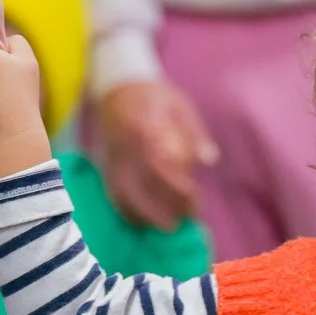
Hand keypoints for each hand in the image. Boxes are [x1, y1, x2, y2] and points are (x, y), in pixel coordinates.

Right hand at [97, 80, 217, 230]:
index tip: (193, 200)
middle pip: (142, 182)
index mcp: (145, 126)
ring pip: (124, 191)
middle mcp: (126, 144)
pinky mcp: (105, 164)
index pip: (160, 163)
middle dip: (164, 206)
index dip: (177, 186)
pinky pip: (112, 191)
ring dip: (145, 214)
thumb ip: (195, 132)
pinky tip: (142, 223)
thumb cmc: (155, 96)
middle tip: (183, 220)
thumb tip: (210, 159)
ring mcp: (113, 155)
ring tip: (166, 227)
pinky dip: (126, 210)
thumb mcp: (180, 105)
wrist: (117, 87)